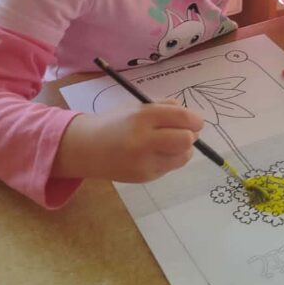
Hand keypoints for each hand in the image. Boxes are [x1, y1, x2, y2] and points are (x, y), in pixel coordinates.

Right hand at [53, 100, 203, 181]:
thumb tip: (190, 116)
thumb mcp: (136, 107)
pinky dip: (170, 159)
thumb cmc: (116, 123)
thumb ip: (164, 108)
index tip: (196, 121)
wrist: (88, 148)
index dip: (195, 120)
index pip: (182, 118)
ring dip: (183, 149)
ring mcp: (144, 161)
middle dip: (191, 135)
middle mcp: (144, 139)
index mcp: (142, 116)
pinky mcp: (145, 176)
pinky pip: (170, 167)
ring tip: (170, 144)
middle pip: (186, 139)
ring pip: (183, 156)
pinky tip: (156, 154)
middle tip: (185, 132)